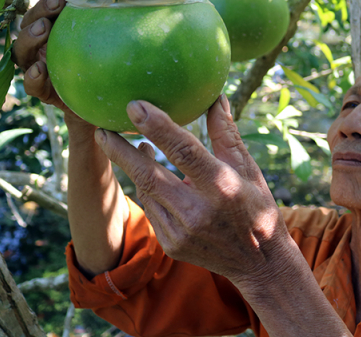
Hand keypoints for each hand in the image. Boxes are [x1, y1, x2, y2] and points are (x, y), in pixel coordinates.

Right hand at [12, 0, 91, 130]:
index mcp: (54, 28)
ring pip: (22, 51)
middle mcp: (41, 45)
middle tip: (58, 1)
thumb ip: (102, 16)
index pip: (46, 7)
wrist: (102, 101)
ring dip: (29, 37)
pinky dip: (32, 77)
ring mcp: (38, 67)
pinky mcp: (43, 91)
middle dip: (41, 9)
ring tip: (43, 28)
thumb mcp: (103, 37)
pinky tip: (39, 69)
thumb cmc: (102, 62)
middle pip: (29, 23)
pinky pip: (31, 85)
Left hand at [95, 95, 291, 284]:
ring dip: (130, 165)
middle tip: (101, 127)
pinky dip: (146, 187)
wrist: (259, 263)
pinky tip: (144, 171)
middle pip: (148, 175)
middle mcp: (198, 210)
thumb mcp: (248, 168)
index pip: (184, 150)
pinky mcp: (171, 244)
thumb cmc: (256, 206)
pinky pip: (151, 208)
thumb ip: (226, 133)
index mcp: (221, 186)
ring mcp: (181, 231)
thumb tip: (215, 96)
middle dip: (119, 150)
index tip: (134, 105)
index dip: (157, 126)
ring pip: (146, 190)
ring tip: (115, 141)